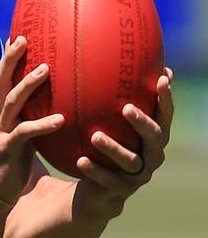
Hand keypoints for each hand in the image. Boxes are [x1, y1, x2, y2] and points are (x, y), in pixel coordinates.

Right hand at [0, 36, 63, 206]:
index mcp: (1, 110)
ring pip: (12, 101)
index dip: (7, 56)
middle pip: (1, 80)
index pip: (2, 76)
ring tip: (45, 69)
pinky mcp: (8, 149)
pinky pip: (25, 133)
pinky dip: (42, 124)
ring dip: (28, 83)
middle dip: (11, 58)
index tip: (18, 33)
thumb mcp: (20, 132)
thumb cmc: (12, 159)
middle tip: (24, 39)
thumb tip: (54, 102)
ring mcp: (2, 131)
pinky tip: (61, 119)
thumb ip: (30, 115)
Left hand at [74, 67, 173, 217]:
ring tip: (95, 136)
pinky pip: (109, 181)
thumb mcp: (113, 120)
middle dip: (143, 122)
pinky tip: (80, 160)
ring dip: (114, 148)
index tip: (162, 78)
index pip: (165, 114)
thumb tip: (116, 57)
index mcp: (153, 134)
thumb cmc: (110, 141)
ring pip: (131, 161)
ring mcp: (138, 174)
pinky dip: (95, 171)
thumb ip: (116, 96)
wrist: (100, 187)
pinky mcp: (120, 190)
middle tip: (126, 107)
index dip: (166, 98)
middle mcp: (152, 154)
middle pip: (155, 137)